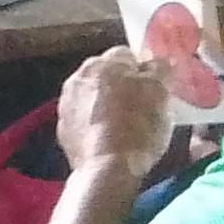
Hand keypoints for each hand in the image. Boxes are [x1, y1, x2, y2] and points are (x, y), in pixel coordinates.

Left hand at [57, 47, 175, 183]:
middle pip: (108, 75)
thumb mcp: (161, 93)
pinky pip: (85, 119)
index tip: (156, 88)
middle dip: (124, 86)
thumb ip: (161, 70)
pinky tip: (111, 139)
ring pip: (95, 97)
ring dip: (109, 105)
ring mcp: (66, 103)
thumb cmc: (138, 126)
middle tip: (145, 107)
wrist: (107, 168)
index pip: (127, 55)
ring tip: (129, 126)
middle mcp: (78, 77)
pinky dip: (96, 125)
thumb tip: (159, 62)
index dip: (145, 71)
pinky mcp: (62, 128)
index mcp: (102, 63)